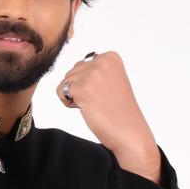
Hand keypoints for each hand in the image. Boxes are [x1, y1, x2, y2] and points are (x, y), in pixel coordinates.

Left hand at [55, 49, 159, 174]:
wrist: (129, 131)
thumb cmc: (118, 111)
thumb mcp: (111, 81)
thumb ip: (96, 70)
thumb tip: (77, 63)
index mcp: (111, 57)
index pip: (83, 65)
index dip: (88, 83)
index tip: (105, 93)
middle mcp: (102, 61)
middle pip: (73, 71)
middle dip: (80, 89)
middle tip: (99, 101)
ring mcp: (93, 74)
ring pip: (66, 81)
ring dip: (75, 96)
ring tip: (94, 105)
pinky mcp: (83, 88)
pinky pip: (60, 90)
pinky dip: (68, 103)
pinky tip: (86, 108)